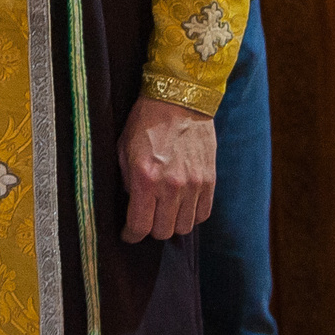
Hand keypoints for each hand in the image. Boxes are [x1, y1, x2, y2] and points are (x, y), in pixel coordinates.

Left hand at [118, 93, 215, 241]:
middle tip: (146, 219)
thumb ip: (126, 180)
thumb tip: (131, 203)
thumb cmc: (145, 121)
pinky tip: (183, 206)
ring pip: (184, 227)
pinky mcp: (210, 180)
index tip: (128, 234)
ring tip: (165, 212)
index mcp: (145, 178)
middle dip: (151, 229)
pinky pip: (203, 214)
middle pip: (162, 231)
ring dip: (172, 224)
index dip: (131, 235)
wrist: (179, 99)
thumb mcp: (123, 149)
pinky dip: (192, 215)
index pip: (139, 225)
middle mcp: (171, 186)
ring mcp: (193, 184)